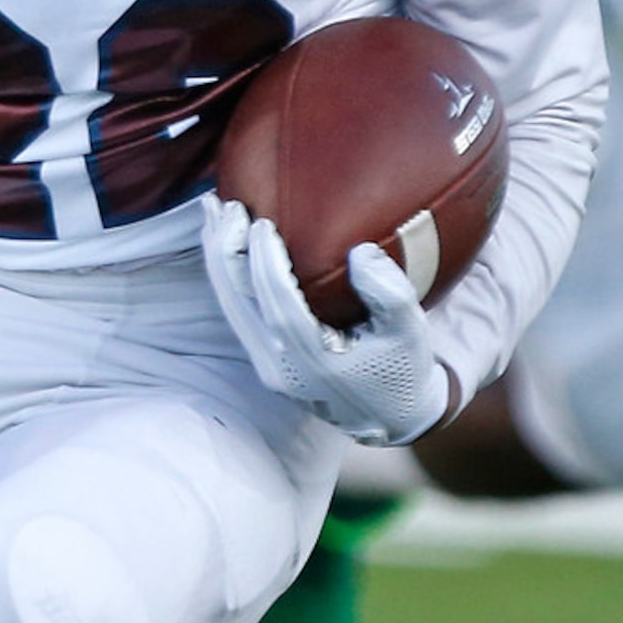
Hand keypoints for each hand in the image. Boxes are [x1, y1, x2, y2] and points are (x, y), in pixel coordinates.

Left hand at [200, 195, 451, 445]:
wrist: (390, 418)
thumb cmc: (403, 369)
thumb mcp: (412, 333)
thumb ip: (391, 294)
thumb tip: (359, 252)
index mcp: (314, 360)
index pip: (276, 303)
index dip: (263, 261)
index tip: (259, 221)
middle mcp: (281, 366)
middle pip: (238, 302)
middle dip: (225, 250)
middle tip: (221, 204)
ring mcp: (267, 366)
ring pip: (230, 305)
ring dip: (218, 257)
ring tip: (211, 211)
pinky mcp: (264, 361)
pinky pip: (236, 312)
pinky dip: (225, 275)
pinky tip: (224, 243)